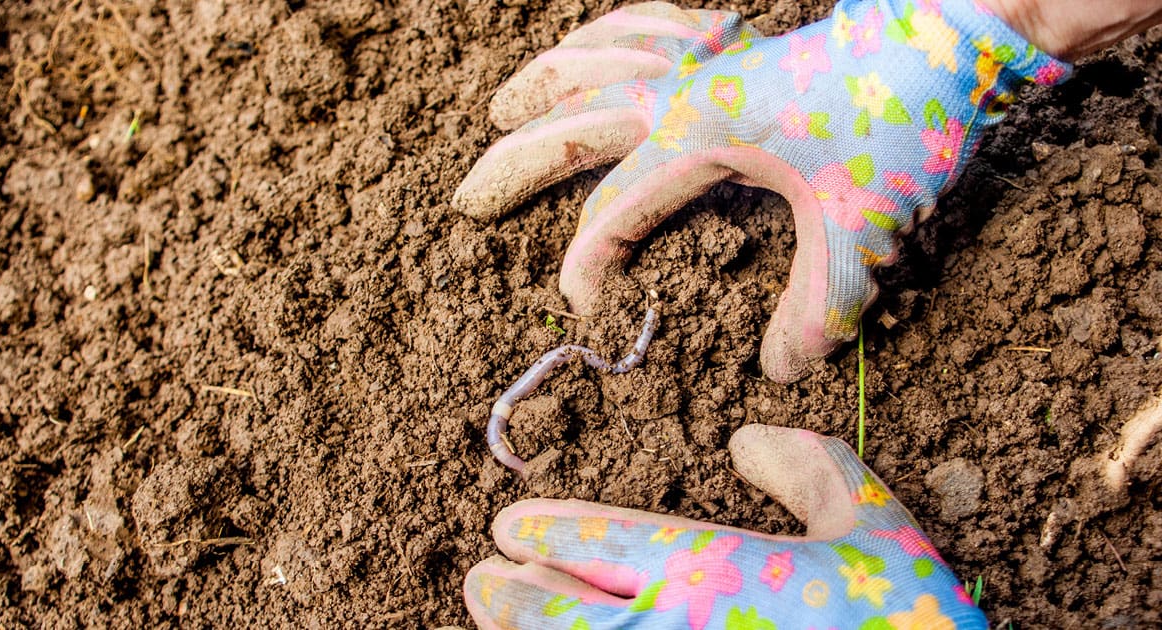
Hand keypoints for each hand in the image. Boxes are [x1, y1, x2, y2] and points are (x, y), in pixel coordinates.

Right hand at [454, 0, 1068, 381]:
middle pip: (575, 123)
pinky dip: (612, 31)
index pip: (616, 209)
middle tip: (466, 200)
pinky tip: (598, 44)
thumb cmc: (903, 114)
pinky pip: (654, 22)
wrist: (952, 28)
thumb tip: (781, 370)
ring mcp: (709, 55)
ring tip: (504, 102)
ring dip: (547, 81)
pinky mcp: (738, 42)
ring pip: (602, 58)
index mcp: (699, 132)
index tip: (582, 308)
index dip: (588, 263)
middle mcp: (687, 87)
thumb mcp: (863, 226)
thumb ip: (818, 306)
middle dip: (516, 165)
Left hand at [464, 425, 985, 629]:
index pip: (599, 539)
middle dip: (509, 589)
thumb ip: (812, 469)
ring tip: (487, 612)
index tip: (510, 526)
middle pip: (555, 608)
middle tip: (484, 574)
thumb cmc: (907, 625)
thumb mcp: (877, 528)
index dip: (545, 529)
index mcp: (713, 571)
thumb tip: (745, 439)